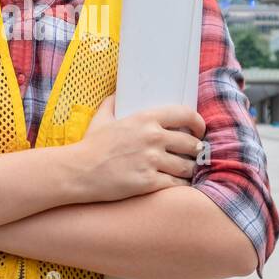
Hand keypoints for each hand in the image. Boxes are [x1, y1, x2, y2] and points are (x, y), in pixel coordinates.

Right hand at [64, 93, 206, 203]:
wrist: (78, 171)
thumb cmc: (90, 145)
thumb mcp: (101, 118)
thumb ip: (112, 103)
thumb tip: (117, 94)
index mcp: (145, 118)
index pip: (185, 114)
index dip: (199, 123)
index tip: (200, 131)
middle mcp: (153, 138)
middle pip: (191, 144)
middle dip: (195, 151)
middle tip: (192, 155)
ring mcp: (152, 161)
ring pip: (187, 166)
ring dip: (189, 170)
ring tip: (184, 171)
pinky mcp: (149, 182)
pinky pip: (176, 184)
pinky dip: (179, 185)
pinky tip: (175, 183)